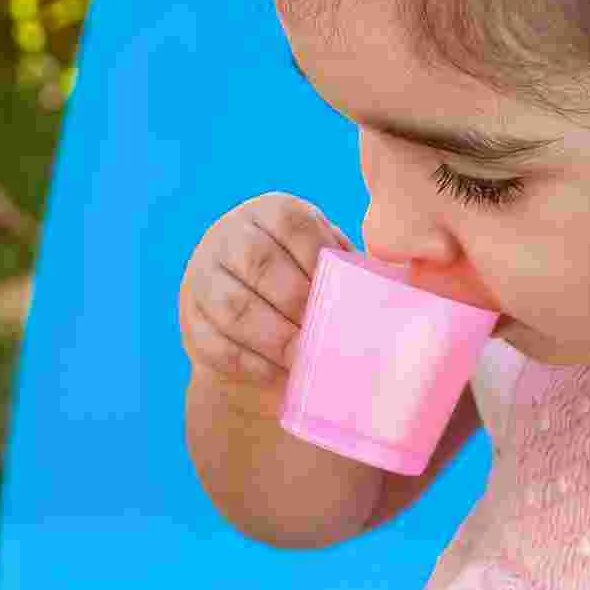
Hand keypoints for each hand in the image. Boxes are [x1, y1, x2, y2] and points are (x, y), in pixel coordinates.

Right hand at [177, 192, 353, 422]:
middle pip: (258, 265)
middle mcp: (227, 237)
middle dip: (295, 304)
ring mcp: (202, 279)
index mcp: (267, 212)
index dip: (316, 261)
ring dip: (273, 339)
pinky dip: (252, 365)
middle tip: (324, 336)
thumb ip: (351, 266)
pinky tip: (280, 377)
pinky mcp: (191, 321)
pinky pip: (216, 345)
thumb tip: (398, 287)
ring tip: (304, 360)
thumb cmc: (306, 281)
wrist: (253, 313)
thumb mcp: (325, 260)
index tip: (341, 295)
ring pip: (233, 308)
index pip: (290, 227)